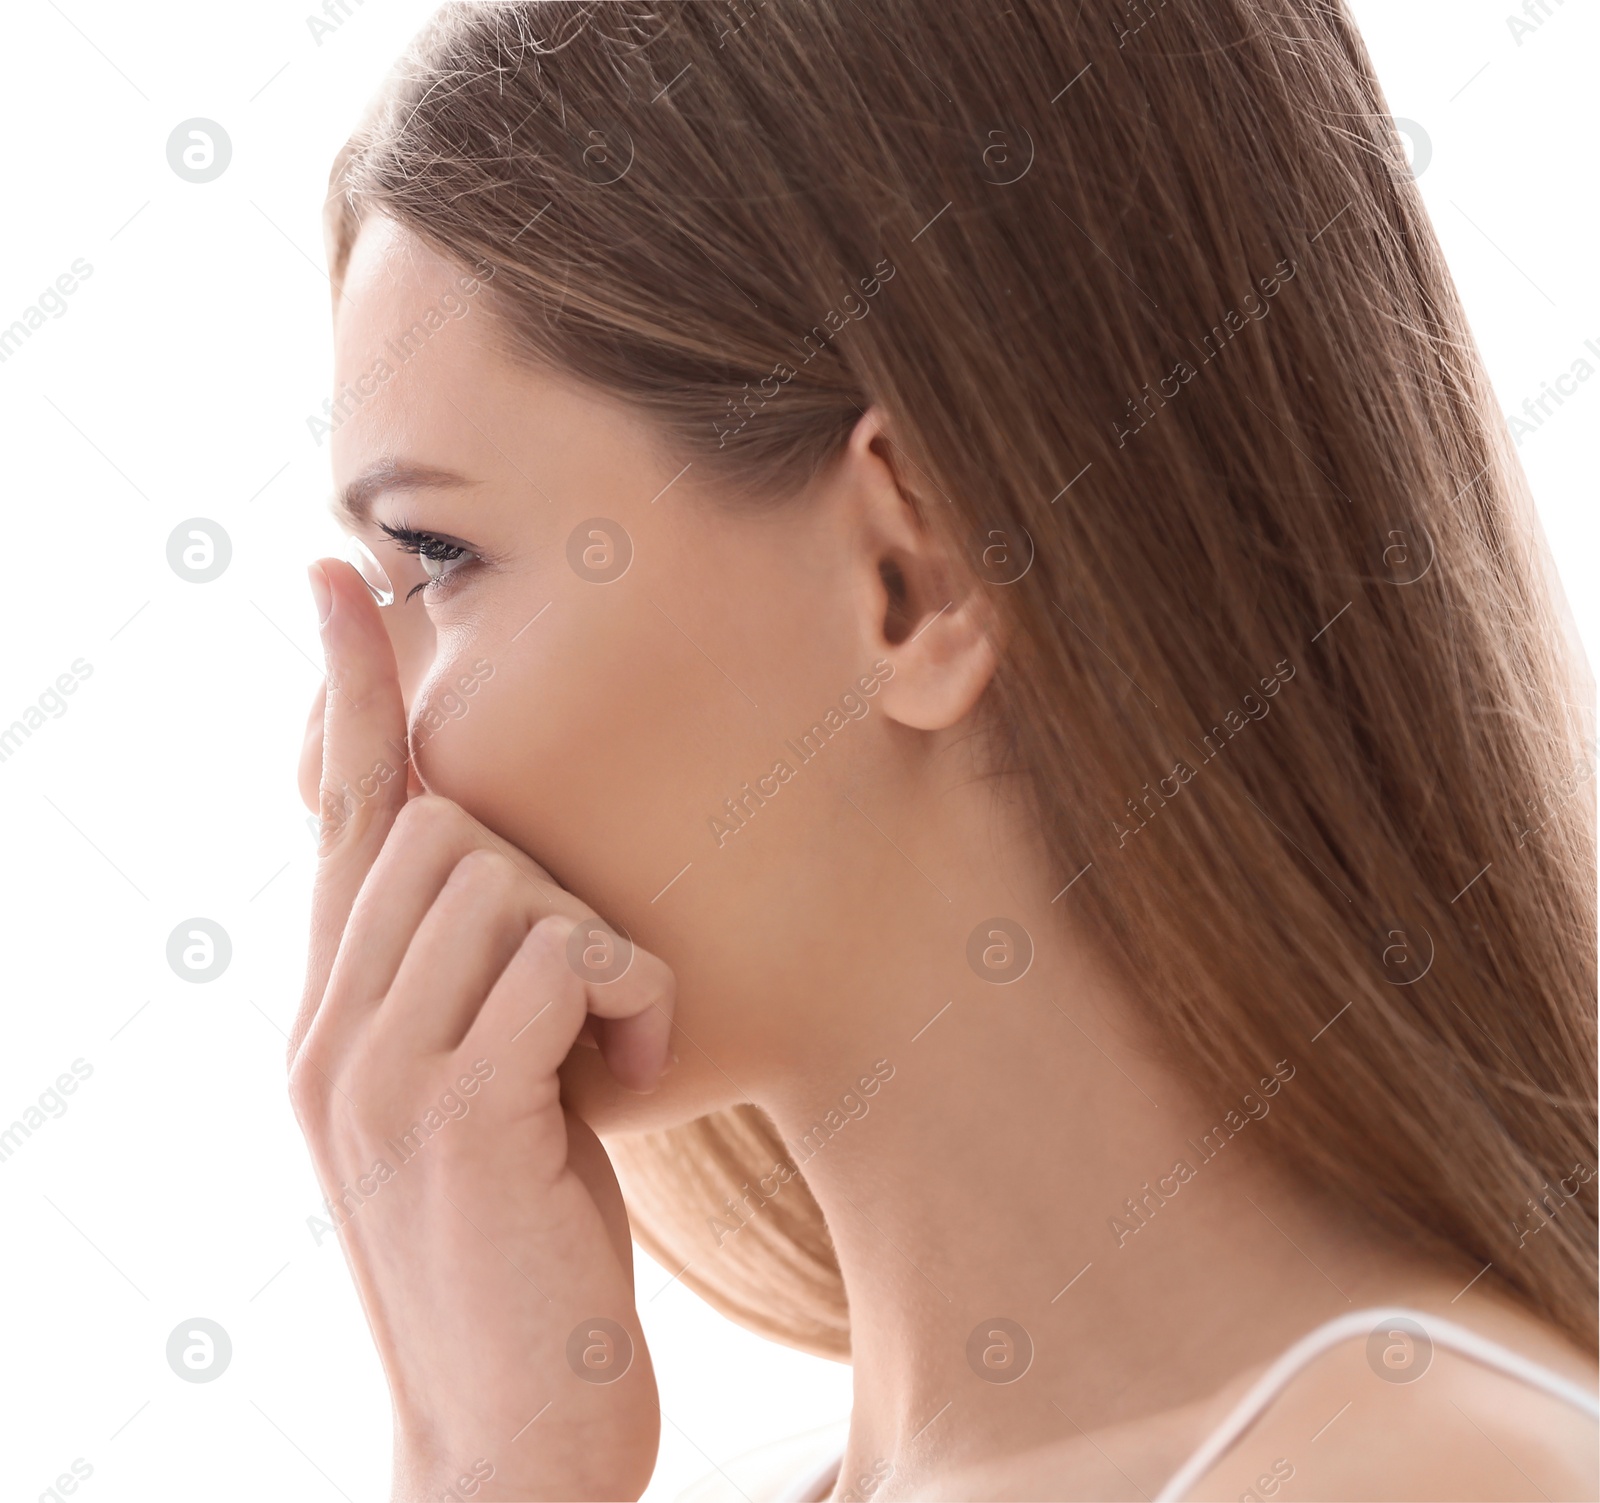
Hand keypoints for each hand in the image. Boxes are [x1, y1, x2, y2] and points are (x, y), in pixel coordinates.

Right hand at [289, 559, 672, 1500]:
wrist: (515, 1435)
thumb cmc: (528, 1250)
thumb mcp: (484, 1099)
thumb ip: (468, 990)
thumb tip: (519, 884)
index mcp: (334, 1020)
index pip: (335, 818)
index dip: (345, 694)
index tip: (340, 582)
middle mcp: (328, 1031)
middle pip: (439, 824)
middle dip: (548, 880)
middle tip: (600, 994)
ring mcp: (375, 1071)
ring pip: (498, 875)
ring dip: (597, 949)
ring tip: (621, 1047)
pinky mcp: (454, 1112)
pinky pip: (553, 956)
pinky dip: (626, 993)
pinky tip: (641, 1066)